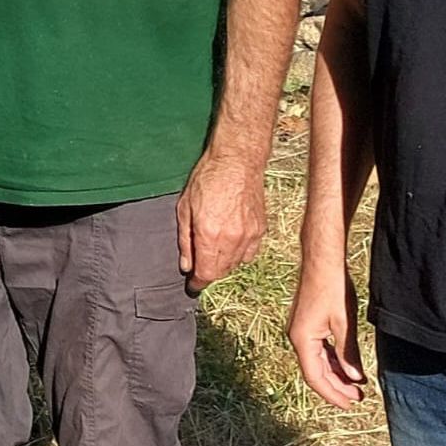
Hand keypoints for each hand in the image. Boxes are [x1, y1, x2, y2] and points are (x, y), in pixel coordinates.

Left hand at [175, 149, 267, 292]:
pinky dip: (239, 254)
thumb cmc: (207, 178)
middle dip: (209, 272)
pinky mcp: (260, 230)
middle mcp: (231, 240)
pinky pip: (250, 254)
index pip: (206, 273)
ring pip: (236, 264)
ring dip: (224, 264)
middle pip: (221, 271)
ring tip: (214, 249)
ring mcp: (249, 236)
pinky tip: (230, 242)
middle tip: (200, 263)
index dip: (198, 283)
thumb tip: (186, 266)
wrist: (237, 160)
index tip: (193, 285)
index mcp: (209, 235)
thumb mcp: (185, 207)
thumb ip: (185, 240)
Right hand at [287, 263, 367, 406]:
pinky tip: (346, 364)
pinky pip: (318, 349)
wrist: (322, 259)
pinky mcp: (306, 323)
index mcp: (302, 339)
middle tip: (358, 397)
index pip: (315, 377)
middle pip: (315, 372)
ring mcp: (300, 329)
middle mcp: (297, 337)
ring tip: (355, 384)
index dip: (333, 394)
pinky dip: (332, 359)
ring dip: (335, 374)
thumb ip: (348, 352)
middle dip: (336, 387)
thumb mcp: (344, 322)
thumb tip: (354, 377)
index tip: (350, 404)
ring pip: (317, 361)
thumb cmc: (332, 287)